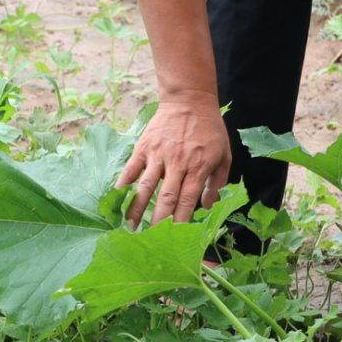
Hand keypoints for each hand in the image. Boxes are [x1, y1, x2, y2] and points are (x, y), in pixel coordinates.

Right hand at [116, 92, 231, 229]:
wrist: (190, 101)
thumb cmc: (210, 131)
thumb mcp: (224, 156)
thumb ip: (217, 183)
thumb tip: (208, 208)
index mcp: (198, 168)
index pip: (187, 201)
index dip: (180, 221)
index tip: (174, 238)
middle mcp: (177, 163)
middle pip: (165, 198)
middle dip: (158, 221)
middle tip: (151, 240)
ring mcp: (158, 155)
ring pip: (145, 186)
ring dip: (136, 208)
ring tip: (130, 226)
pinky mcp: (144, 146)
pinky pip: (131, 168)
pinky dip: (123, 184)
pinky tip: (117, 200)